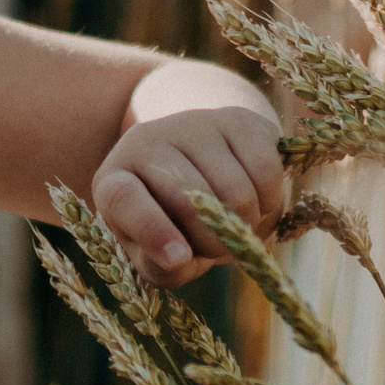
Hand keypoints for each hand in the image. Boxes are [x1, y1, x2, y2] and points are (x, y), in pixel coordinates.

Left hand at [90, 105, 285, 287]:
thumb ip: (161, 265)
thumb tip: (178, 258)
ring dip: (247, 225)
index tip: (178, 260)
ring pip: (234, 191)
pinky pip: (266, 171)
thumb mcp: (157, 254)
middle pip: (188, 201)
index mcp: (113, 181)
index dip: (152, 230)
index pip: (123, 199)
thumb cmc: (173, 224)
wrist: (204, 167)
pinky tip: (258, 203)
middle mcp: (145, 142)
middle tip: (219, 251)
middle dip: (215, 242)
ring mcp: (190, 125)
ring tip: (237, 226)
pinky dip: (272, 202)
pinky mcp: (236, 119)